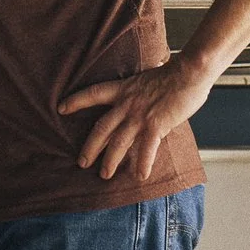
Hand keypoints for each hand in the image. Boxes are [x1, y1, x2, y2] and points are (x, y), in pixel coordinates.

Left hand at [59, 58, 213, 182]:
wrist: (188, 72)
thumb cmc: (173, 74)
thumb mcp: (146, 78)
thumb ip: (139, 90)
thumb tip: (139, 92)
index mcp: (123, 89)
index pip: (93, 93)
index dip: (76, 100)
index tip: (61, 107)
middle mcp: (127, 103)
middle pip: (101, 127)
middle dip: (90, 146)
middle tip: (81, 162)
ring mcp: (140, 115)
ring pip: (118, 141)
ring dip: (110, 160)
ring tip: (104, 174)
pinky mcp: (156, 125)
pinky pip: (146, 149)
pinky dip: (143, 163)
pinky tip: (140, 176)